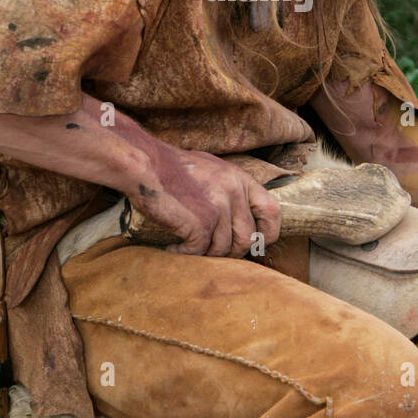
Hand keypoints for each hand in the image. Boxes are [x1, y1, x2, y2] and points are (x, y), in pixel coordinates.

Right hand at [137, 148, 282, 258]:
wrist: (145, 164)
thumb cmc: (172, 167)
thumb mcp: (213, 170)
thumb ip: (230, 191)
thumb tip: (240, 219)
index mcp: (240, 179)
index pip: (272, 212)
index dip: (267, 233)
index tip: (254, 243)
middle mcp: (234, 191)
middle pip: (247, 239)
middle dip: (230, 251)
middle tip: (209, 250)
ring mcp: (218, 206)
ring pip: (223, 249)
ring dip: (204, 253)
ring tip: (187, 244)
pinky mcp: (200, 221)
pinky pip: (200, 250)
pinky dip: (185, 253)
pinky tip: (173, 247)